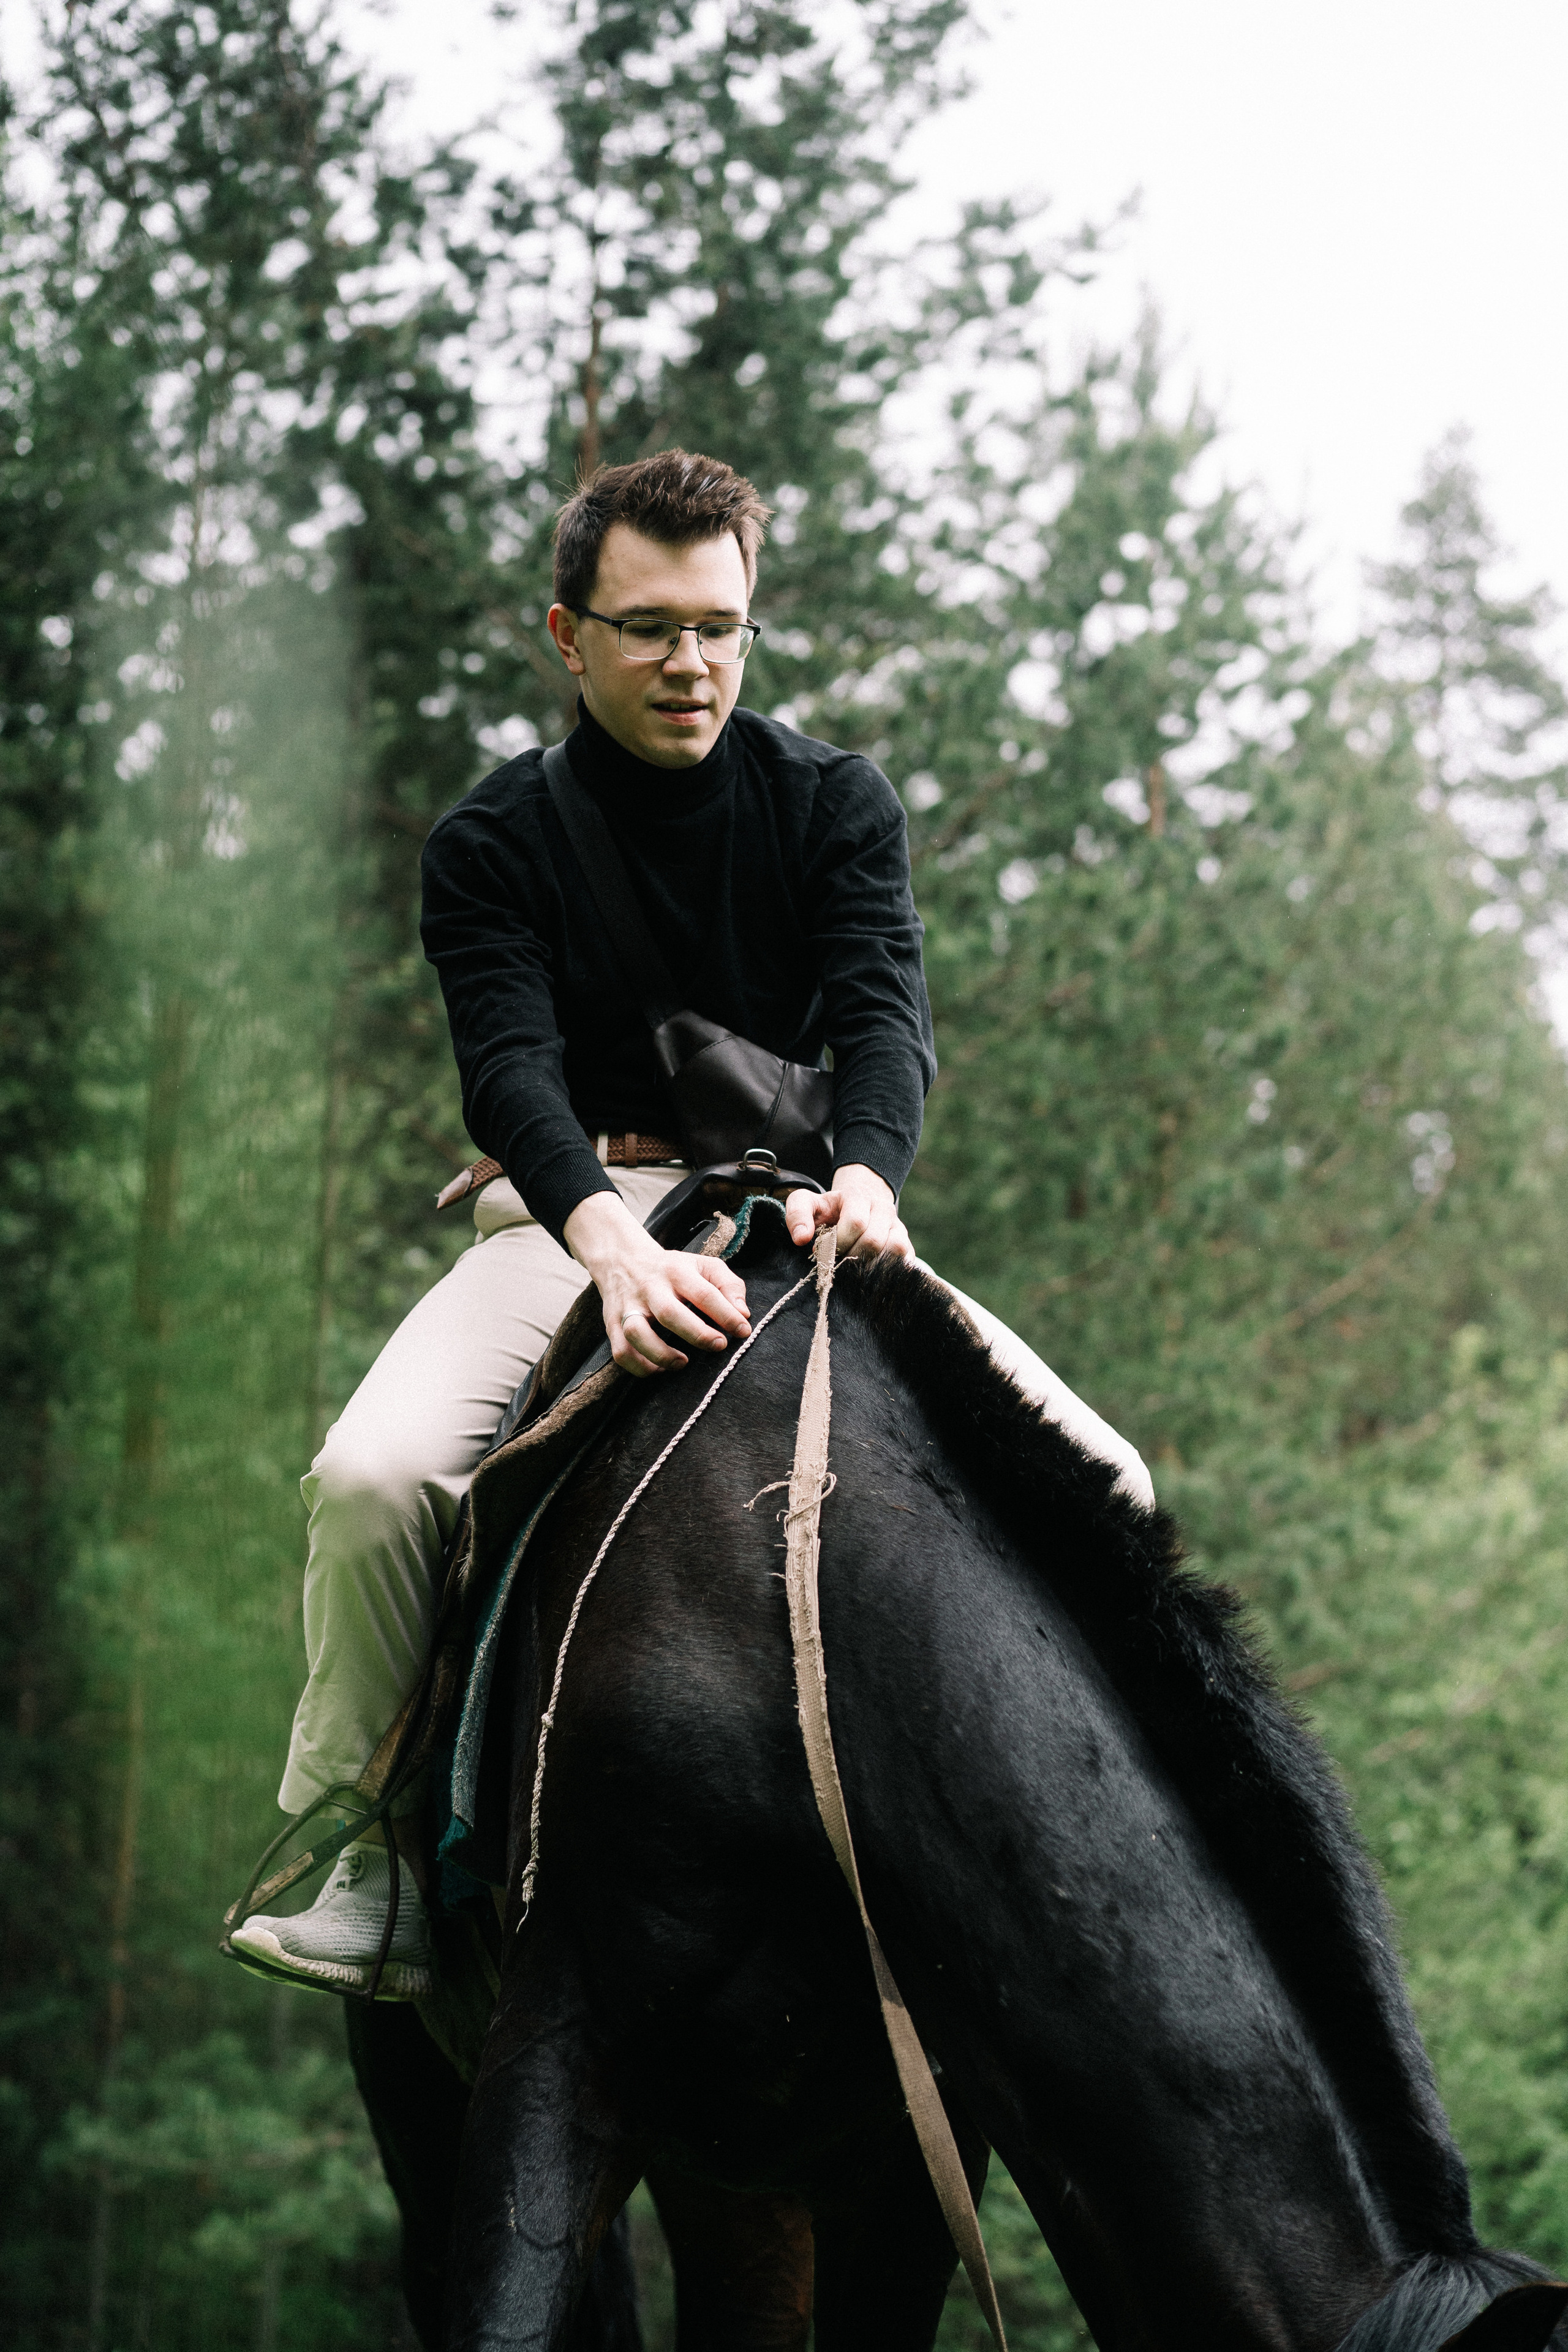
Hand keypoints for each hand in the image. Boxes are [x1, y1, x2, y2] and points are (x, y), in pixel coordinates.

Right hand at [563, 1190, 750, 1375]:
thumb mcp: (703, 1265)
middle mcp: (650, 1288)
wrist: (622, 1259)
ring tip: (683, 1362)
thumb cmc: (673, 1269)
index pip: (703, 1293)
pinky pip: (621, 1351)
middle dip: (697, 1334)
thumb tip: (743, 1314)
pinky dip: (639, 1366)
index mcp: (676, 1271)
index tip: (743, 1331)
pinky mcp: (612, 1324)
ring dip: (661, 1353)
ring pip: (637, 1333)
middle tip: (718, 1346)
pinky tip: (660, 1369)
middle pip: (669, 1313)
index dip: (726, 1314)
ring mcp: (628, 1306)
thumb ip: (728, 1285)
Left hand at [784, 1164, 913, 1263]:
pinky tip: (869, 1269)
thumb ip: (797, 1215)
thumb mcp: (806, 1203)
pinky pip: (906, 1259)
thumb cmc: (827, 1210)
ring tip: (853, 1264)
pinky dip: (889, 1269)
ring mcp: (897, 1225)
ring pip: (894, 1249)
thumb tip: (801, 1238)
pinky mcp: (906, 1242)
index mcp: (858, 1196)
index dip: (837, 1242)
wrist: (853, 1205)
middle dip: (851, 1256)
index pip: (856, 1223)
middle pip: (874, 1240)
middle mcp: (883, 1208)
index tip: (822, 1250)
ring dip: (870, 1263)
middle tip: (838, 1259)